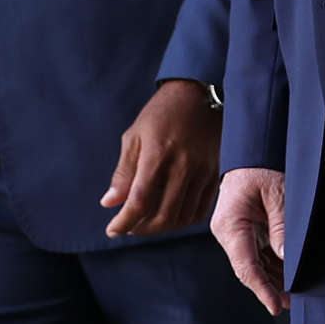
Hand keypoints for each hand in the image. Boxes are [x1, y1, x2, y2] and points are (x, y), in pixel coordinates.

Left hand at [102, 79, 221, 236]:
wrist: (197, 94)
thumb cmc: (161, 113)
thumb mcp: (135, 136)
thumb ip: (123, 172)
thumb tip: (109, 204)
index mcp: (158, 154)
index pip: (140, 200)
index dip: (124, 221)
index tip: (112, 229)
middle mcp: (183, 166)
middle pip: (163, 216)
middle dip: (142, 228)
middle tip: (129, 227)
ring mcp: (202, 171)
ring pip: (182, 217)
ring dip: (161, 228)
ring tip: (146, 223)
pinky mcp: (215, 174)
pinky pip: (200, 210)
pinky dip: (183, 220)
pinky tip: (170, 216)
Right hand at [210, 167, 288, 315]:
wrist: (252, 152)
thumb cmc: (263, 168)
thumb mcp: (279, 194)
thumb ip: (281, 226)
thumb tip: (286, 258)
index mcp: (230, 224)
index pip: (246, 266)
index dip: (262, 289)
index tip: (276, 307)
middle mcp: (226, 232)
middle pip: (248, 269)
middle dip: (269, 288)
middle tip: (291, 304)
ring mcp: (232, 232)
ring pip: (252, 265)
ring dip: (271, 279)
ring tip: (293, 294)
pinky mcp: (240, 230)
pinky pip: (254, 254)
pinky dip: (270, 267)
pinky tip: (285, 276)